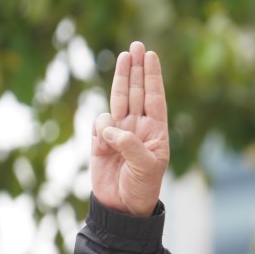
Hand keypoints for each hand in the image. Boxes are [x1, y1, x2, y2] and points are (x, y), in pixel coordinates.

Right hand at [91, 41, 169, 215]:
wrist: (122, 208)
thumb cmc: (142, 188)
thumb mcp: (145, 167)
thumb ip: (130, 145)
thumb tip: (109, 127)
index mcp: (156, 132)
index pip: (154, 98)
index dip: (152, 77)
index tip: (152, 56)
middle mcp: (138, 128)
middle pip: (137, 92)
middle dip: (137, 69)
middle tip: (137, 45)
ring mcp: (119, 133)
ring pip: (119, 100)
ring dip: (122, 79)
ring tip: (125, 56)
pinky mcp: (100, 142)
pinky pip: (99, 124)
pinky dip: (101, 125)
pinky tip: (105, 138)